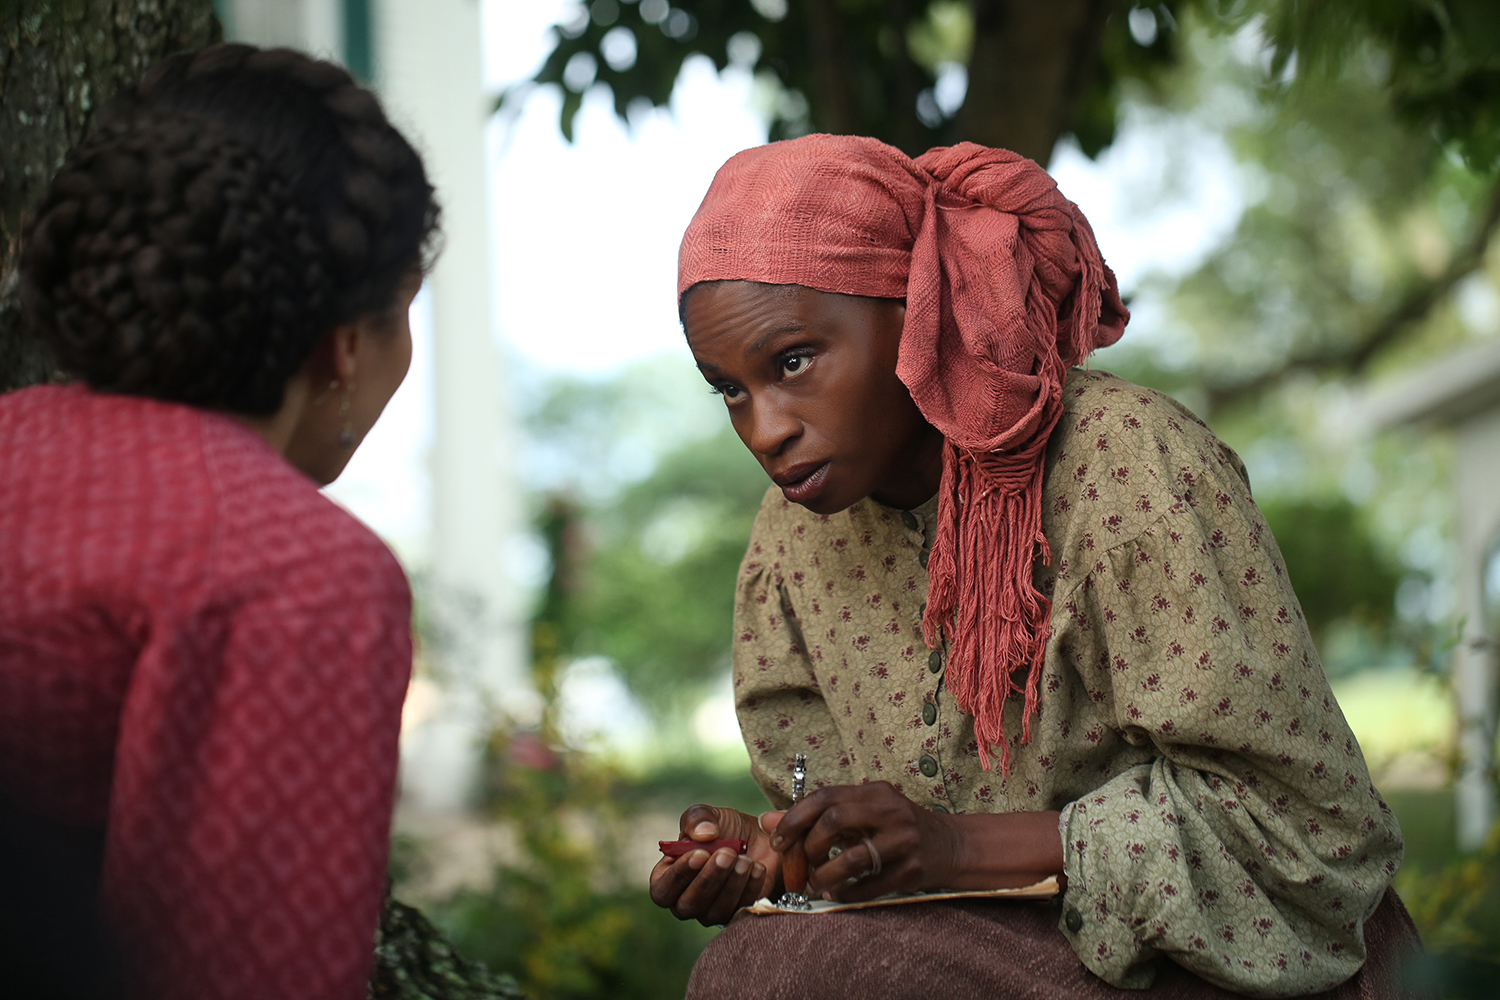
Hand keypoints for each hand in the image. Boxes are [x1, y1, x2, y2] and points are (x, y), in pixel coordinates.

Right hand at [648, 804, 782, 925]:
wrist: (757, 838)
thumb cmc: (723, 829)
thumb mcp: (707, 815)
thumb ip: (696, 819)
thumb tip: (702, 834)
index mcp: (668, 878)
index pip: (662, 889)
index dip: (679, 875)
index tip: (700, 853)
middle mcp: (686, 901)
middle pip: (689, 904)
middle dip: (709, 878)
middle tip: (727, 854)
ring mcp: (711, 912)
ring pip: (716, 911)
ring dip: (731, 884)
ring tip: (745, 858)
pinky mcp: (738, 916)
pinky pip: (741, 909)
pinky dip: (750, 888)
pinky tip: (757, 868)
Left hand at [770, 781, 957, 902]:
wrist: (951, 846)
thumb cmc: (896, 828)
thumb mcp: (862, 813)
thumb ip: (818, 816)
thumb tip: (768, 822)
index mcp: (875, 792)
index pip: (825, 796)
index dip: (795, 818)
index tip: (779, 841)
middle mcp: (890, 811)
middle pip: (835, 822)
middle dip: (810, 847)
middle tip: (803, 865)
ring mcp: (904, 840)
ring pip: (852, 858)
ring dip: (826, 876)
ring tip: (816, 885)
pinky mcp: (912, 870)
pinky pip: (870, 886)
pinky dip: (847, 894)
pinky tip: (838, 896)